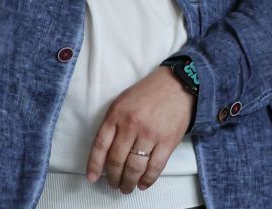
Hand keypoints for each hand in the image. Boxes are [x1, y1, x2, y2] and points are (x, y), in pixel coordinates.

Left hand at [86, 67, 193, 193]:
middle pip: (116, 160)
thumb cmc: (149, 93)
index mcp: (117, 112)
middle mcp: (131, 124)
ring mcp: (150, 133)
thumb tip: (106, 152)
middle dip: (113, 177)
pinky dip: (147, 180)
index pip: (100, 144)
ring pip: (134, 168)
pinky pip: (154, 168)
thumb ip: (114, 123)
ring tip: (126, 187)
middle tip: (114, 184)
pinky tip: (143, 184)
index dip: (95, 164)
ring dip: (128, 182)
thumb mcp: (124, 100)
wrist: (178, 84)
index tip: (93, 177)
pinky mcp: (167, 141)